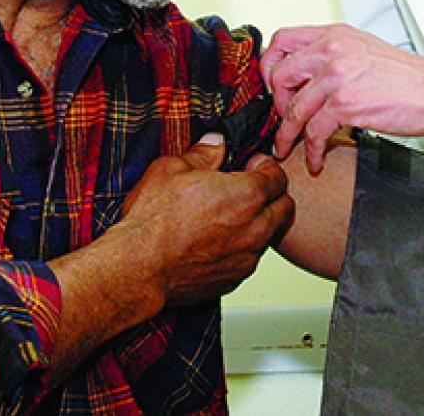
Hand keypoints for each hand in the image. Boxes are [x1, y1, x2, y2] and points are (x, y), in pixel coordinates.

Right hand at [117, 135, 293, 307]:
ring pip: (268, 235)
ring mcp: (247, 257)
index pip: (278, 176)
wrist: (138, 268)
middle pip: (285, 207)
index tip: (252, 165)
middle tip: (247, 189)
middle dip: (272, 195)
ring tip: (228, 216)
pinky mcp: (234, 279)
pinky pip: (248, 259)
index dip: (265, 166)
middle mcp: (255, 228)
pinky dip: (240, 248)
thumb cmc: (153, 221)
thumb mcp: (172, 169)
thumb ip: (203, 154)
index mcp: (247, 195)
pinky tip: (215, 241)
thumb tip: (215, 143)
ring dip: (258, 223)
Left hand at [261, 23, 423, 172]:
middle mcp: (332, 50)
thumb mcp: (364, 50)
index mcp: (334, 35)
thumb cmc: (408, 76)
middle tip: (285, 119)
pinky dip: (311, 150)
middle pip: (280, 74)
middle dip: (277, 104)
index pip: (282, 40)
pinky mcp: (347, 104)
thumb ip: (334, 56)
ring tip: (287, 148)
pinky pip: (314, 131)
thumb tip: (308, 76)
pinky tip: (316, 159)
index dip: (270, 66)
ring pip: (293, 108)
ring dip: (287, 134)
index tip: (274, 87)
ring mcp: (337, 76)